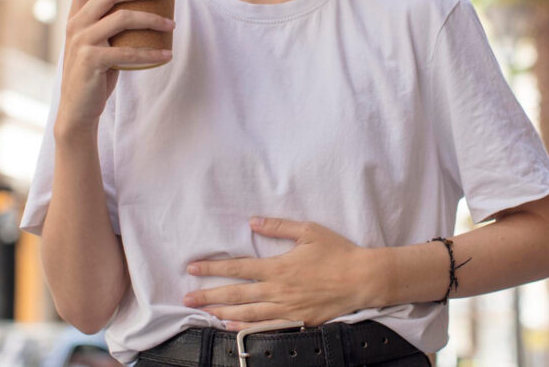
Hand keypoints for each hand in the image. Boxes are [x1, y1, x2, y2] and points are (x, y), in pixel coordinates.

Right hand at [55, 0, 174, 138]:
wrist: (78, 109)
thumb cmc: (95, 73)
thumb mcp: (99, 44)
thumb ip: (111, 26)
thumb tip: (146, 8)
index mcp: (76, 17)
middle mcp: (76, 25)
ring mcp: (83, 42)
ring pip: (123, 18)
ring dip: (153, 19)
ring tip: (172, 23)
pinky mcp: (92, 61)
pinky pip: (129, 51)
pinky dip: (152, 51)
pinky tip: (167, 53)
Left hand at [183, 218, 379, 329]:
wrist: (361, 279)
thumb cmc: (337, 252)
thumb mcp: (309, 231)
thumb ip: (278, 226)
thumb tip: (253, 221)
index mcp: (278, 267)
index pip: (237, 268)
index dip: (213, 267)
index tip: (193, 267)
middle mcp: (278, 290)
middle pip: (236, 294)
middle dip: (208, 295)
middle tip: (186, 298)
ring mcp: (286, 308)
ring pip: (246, 313)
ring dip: (221, 311)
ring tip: (203, 312)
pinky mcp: (297, 320)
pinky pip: (265, 326)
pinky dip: (245, 326)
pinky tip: (231, 326)